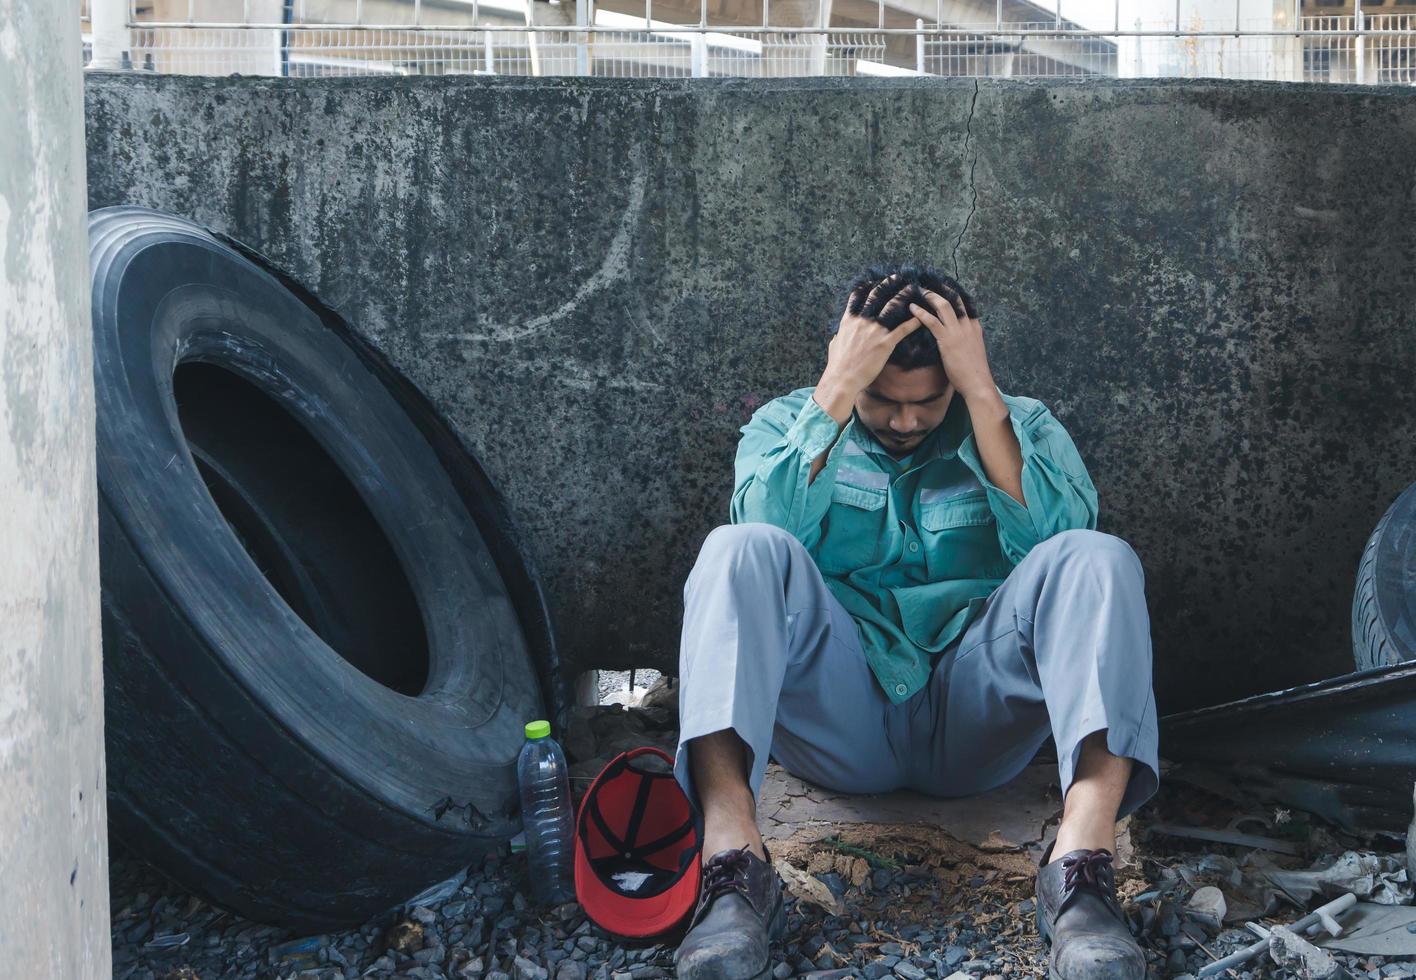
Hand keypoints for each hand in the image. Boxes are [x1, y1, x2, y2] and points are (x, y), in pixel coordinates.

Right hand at [816, 275, 925, 415]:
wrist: (842, 379)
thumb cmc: (837, 365)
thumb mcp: (834, 344)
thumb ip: (839, 335)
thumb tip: (838, 333)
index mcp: (849, 320)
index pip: (857, 297)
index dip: (867, 286)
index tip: (874, 280)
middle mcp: (862, 321)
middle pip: (877, 296)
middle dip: (887, 284)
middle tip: (897, 276)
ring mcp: (874, 331)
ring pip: (892, 307)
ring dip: (903, 295)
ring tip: (912, 288)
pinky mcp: (885, 343)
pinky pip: (903, 329)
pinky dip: (913, 321)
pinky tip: (922, 316)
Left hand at [908, 286, 994, 400]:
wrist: (977, 383)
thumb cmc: (972, 372)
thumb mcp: (972, 350)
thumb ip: (964, 340)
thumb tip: (954, 339)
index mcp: (974, 326)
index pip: (965, 303)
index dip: (953, 294)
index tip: (943, 287)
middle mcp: (967, 324)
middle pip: (955, 299)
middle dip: (941, 289)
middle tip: (928, 284)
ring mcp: (958, 330)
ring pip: (943, 305)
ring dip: (930, 296)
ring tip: (919, 291)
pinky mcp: (947, 339)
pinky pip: (932, 321)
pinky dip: (921, 313)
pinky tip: (912, 308)